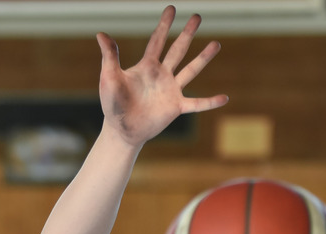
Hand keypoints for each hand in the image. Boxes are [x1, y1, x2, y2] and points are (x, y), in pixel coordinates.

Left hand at [97, 6, 227, 146]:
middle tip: (197, 17)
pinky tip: (224, 98)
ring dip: (203, 58)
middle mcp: (161, 75)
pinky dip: (210, 102)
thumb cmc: (112, 104)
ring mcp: (171, 90)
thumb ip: (109, 56)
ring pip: (190, 71)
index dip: (164, 25)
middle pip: (177, 50)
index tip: (172, 8)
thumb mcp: (109, 78)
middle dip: (187, 34)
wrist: (121, 130)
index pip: (157, 40)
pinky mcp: (175, 107)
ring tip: (216, 44)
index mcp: (146, 67)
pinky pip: (196, 104)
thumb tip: (101, 34)